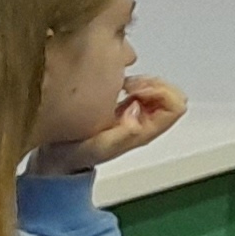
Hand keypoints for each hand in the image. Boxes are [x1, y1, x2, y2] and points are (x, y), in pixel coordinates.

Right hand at [31, 77, 187, 176]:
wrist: (58, 156)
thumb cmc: (77, 154)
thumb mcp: (98, 147)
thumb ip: (122, 134)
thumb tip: (137, 112)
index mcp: (146, 131)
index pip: (176, 107)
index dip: (159, 94)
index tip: (134, 93)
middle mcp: (147, 120)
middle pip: (171, 93)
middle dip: (152, 84)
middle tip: (127, 87)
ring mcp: (137, 111)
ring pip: (158, 86)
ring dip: (142, 81)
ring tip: (121, 86)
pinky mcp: (124, 103)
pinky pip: (141, 84)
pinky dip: (132, 80)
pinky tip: (114, 86)